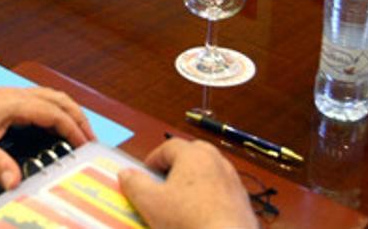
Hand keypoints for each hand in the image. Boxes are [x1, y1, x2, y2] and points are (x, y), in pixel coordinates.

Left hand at [0, 86, 93, 188]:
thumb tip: (15, 182)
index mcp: (15, 103)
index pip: (54, 113)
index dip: (73, 129)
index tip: (86, 144)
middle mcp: (17, 95)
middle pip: (59, 100)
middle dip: (78, 118)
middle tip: (90, 138)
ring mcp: (11, 95)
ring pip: (50, 97)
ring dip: (67, 112)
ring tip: (78, 131)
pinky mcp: (5, 99)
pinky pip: (39, 100)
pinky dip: (54, 110)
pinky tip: (51, 125)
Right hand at [119, 139, 256, 228]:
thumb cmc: (187, 221)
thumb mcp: (151, 203)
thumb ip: (135, 184)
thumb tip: (125, 173)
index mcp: (194, 155)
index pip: (170, 146)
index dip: (154, 158)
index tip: (145, 173)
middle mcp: (216, 161)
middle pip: (193, 153)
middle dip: (177, 163)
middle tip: (164, 181)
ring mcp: (232, 180)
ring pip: (210, 170)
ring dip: (195, 179)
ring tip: (182, 198)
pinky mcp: (242, 200)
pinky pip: (222, 189)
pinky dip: (210, 195)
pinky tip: (202, 213)